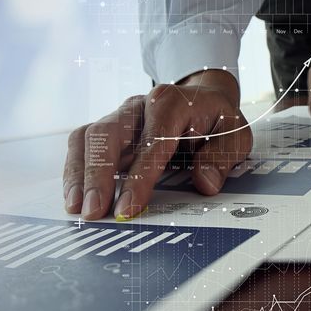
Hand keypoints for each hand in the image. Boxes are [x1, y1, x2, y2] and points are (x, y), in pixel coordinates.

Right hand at [63, 69, 250, 219]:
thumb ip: (222, 157)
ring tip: (77, 209)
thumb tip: (205, 183)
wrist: (202, 98)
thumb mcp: (235, 135)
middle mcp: (139, 105)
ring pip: (87, 137)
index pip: (150, 142)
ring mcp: (120, 116)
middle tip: (93, 212)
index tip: (127, 209)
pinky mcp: (108, 128)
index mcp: (171, 103)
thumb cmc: (215, 121)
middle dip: (97, 175)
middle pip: (107, 134)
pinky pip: (82, 144)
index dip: (137, 177)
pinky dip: (75, 170)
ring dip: (79, 174)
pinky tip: (75, 197)